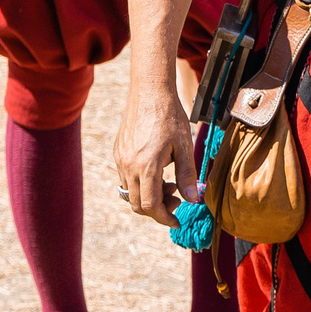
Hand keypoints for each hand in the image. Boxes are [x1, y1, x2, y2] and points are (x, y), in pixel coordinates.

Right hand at [113, 69, 197, 227]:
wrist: (149, 91)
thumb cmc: (170, 116)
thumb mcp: (184, 146)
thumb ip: (187, 175)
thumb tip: (193, 200)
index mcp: (146, 166)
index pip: (151, 206)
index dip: (164, 218)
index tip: (176, 220)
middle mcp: (129, 166)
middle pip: (138, 204)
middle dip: (158, 209)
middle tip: (176, 197)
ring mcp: (120, 159)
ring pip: (130, 192)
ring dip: (148, 195)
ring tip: (168, 180)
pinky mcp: (118, 151)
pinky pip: (125, 178)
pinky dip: (140, 183)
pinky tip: (156, 168)